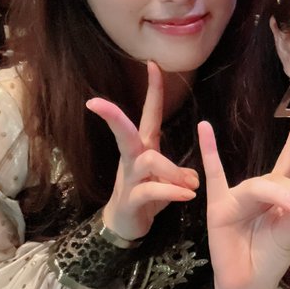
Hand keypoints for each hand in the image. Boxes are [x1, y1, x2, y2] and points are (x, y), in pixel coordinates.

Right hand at [86, 61, 198, 239]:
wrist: (126, 224)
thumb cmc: (147, 194)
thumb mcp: (166, 177)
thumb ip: (180, 171)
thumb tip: (194, 176)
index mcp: (144, 146)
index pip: (149, 113)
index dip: (153, 90)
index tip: (153, 64)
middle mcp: (134, 158)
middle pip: (125, 132)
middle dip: (113, 117)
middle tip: (96, 102)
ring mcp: (130, 178)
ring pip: (148, 161)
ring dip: (174, 170)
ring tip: (192, 185)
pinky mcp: (131, 200)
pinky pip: (151, 190)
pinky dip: (172, 191)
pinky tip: (187, 195)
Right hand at [200, 101, 289, 288]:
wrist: (248, 286)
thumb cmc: (268, 259)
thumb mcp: (287, 238)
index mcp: (277, 194)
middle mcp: (257, 191)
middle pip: (278, 180)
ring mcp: (236, 197)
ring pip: (260, 187)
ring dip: (280, 195)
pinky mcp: (219, 208)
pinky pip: (214, 177)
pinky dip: (210, 153)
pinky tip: (206, 130)